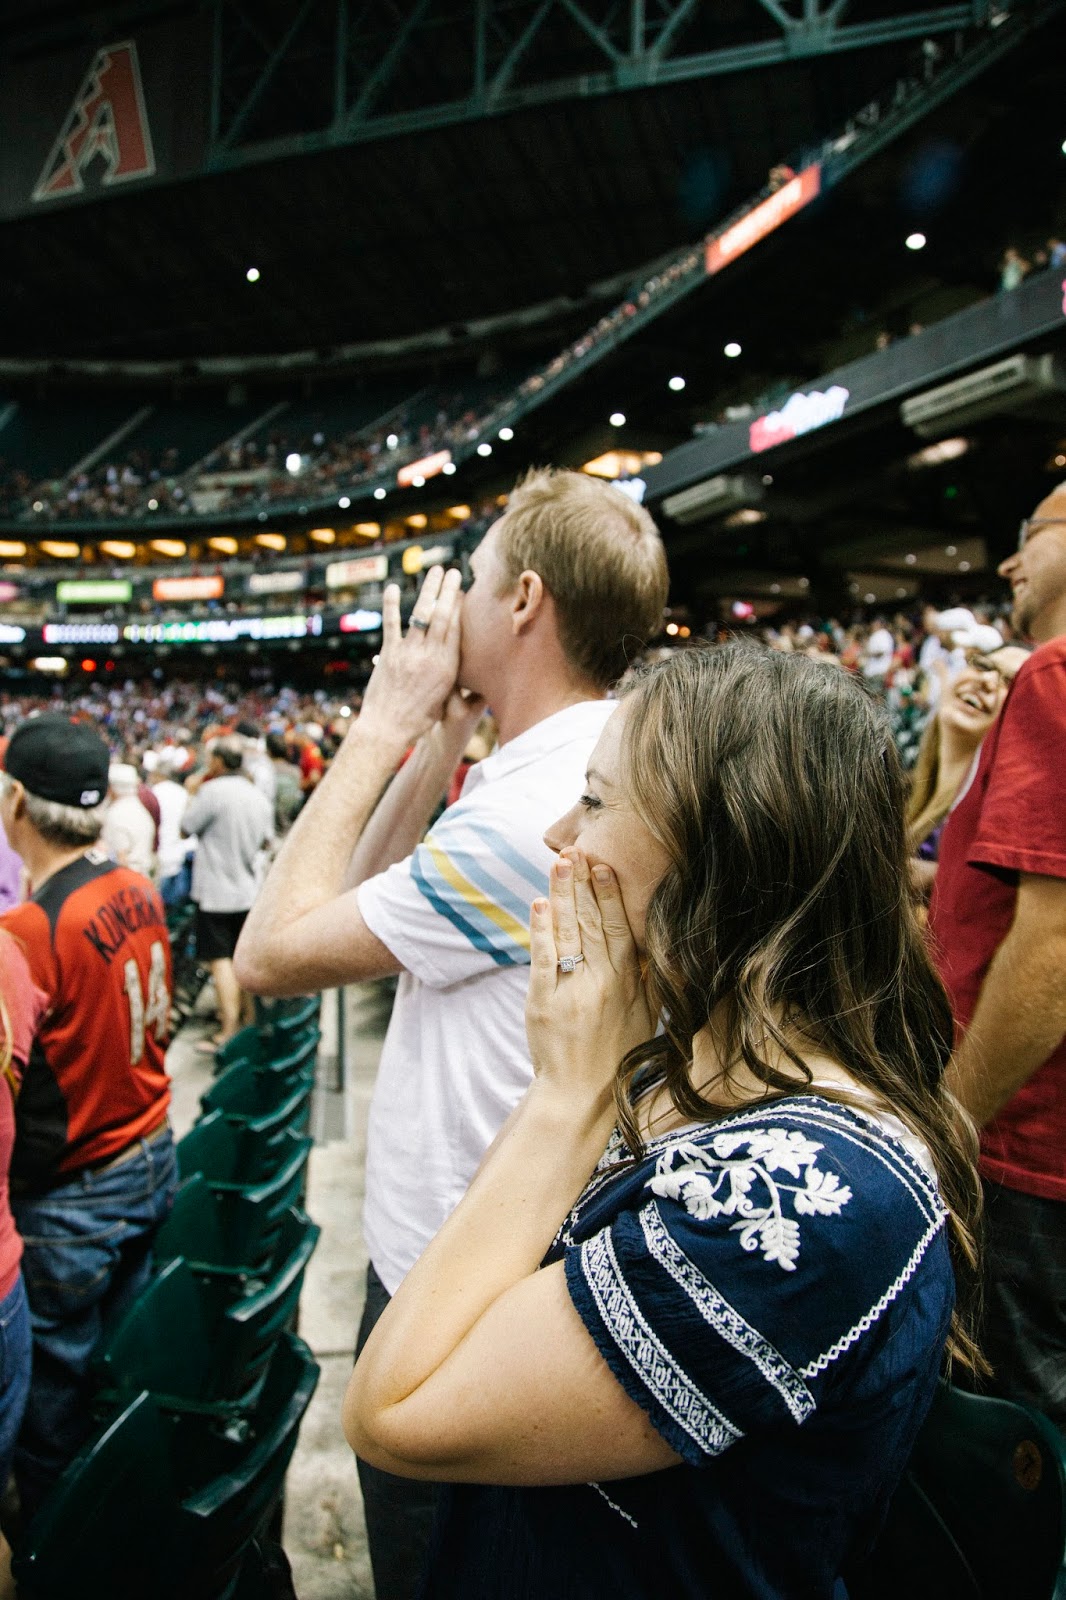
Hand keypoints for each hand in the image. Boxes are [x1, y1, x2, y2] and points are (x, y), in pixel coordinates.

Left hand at [358, 567, 463, 749]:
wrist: (388, 729)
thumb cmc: (419, 719)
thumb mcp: (444, 698)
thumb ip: (452, 677)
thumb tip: (461, 663)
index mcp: (448, 667)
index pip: (457, 629)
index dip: (460, 606)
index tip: (463, 589)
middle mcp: (431, 656)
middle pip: (443, 615)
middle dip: (449, 590)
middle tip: (453, 572)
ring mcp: (409, 653)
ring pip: (422, 614)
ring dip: (429, 589)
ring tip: (434, 571)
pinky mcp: (389, 654)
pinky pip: (392, 623)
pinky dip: (391, 604)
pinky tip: (392, 587)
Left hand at [526, 848, 652, 1109]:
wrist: (582, 1094)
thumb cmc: (617, 1056)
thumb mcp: (647, 1018)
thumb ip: (651, 981)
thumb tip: (656, 947)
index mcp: (628, 984)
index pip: (619, 930)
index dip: (611, 896)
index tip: (604, 867)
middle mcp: (603, 982)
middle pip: (592, 923)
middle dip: (584, 885)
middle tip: (578, 851)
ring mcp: (573, 991)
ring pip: (568, 934)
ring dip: (563, 896)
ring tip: (559, 864)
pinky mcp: (545, 1003)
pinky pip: (543, 960)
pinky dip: (541, 931)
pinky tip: (539, 905)